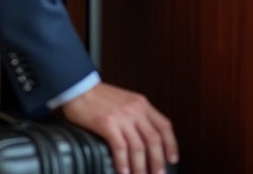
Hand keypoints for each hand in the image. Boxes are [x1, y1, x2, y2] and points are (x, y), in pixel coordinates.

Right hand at [62, 81, 177, 173]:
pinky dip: (123, 162)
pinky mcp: (107, 124)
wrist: (80, 88)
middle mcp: (136, 109)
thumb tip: (145, 139)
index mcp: (142, 104)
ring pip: (138, 147)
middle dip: (158, 160)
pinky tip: (124, 172)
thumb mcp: (126, 101)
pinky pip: (120, 147)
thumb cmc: (101, 96)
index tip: (172, 159)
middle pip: (154, 139)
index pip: (164, 125)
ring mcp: (122, 117)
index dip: (171, 144)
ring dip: (141, 166)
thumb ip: (137, 115)